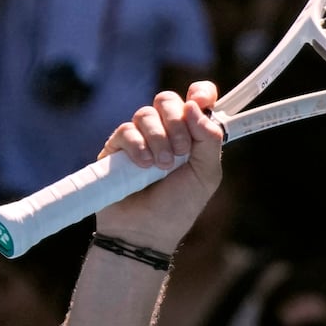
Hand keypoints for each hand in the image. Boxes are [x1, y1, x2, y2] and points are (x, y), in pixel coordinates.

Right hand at [96, 82, 225, 251]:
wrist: (146, 232)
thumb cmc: (178, 207)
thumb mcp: (206, 174)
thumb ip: (209, 139)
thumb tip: (195, 105)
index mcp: (191, 135)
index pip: (196, 99)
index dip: (200, 93)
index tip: (201, 100)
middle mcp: (165, 132)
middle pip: (167, 100)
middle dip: (177, 121)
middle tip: (182, 151)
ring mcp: (140, 138)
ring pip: (146, 114)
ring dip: (159, 138)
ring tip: (162, 166)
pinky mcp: (116, 148)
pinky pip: (126, 130)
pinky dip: (138, 146)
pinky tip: (144, 167)